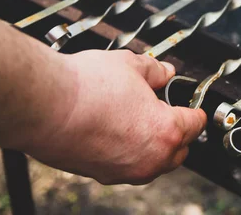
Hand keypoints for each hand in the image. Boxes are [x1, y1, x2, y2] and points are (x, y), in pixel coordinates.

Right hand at [22, 50, 205, 184]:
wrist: (45, 106)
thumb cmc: (87, 88)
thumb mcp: (131, 65)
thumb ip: (155, 70)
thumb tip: (165, 72)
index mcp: (166, 130)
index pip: (195, 124)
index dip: (195, 110)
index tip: (192, 106)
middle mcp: (150, 158)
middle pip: (179, 150)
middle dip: (178, 132)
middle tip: (168, 112)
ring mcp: (125, 171)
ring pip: (153, 163)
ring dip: (154, 146)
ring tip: (140, 121)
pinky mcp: (101, 175)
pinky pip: (127, 167)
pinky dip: (129, 153)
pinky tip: (116, 132)